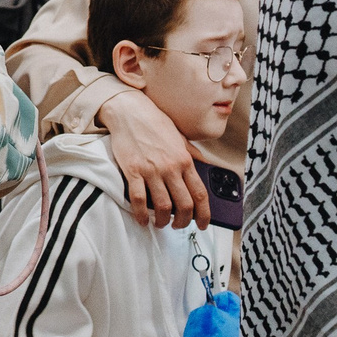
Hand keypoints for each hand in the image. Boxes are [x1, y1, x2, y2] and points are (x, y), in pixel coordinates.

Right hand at [97, 90, 209, 228]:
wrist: (130, 111)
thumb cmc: (154, 122)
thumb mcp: (180, 137)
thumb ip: (192, 154)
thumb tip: (206, 166)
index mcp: (185, 160)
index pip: (200, 194)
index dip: (204, 214)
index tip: (203, 224)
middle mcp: (171, 167)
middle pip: (184, 205)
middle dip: (183, 222)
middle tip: (179, 225)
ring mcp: (151, 170)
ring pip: (163, 206)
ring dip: (162, 221)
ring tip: (160, 223)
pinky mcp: (132, 170)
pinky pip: (138, 199)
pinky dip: (140, 214)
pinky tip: (142, 219)